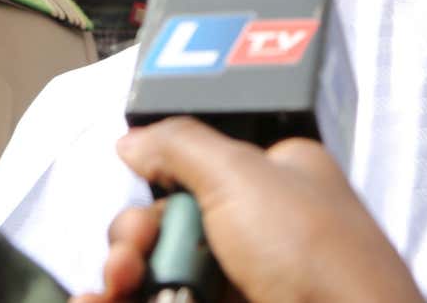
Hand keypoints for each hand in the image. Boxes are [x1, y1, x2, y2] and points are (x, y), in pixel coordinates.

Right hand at [73, 118, 422, 302]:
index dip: (156, 197)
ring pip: (165, 275)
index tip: (137, 219)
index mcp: (276, 178)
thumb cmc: (317, 255)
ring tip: (109, 293)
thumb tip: (135, 139)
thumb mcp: (243, 176)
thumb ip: (182, 147)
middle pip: (170, 231)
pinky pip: (173, 301)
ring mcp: (249, 279)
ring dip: (122, 282)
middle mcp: (261, 228)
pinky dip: (133, 302)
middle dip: (131, 246)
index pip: (196, 174)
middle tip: (125, 264)